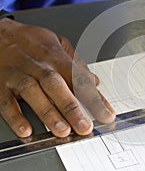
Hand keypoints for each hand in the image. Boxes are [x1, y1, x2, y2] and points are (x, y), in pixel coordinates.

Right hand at [0, 18, 114, 137]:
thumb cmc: (32, 41)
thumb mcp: (59, 44)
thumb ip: (77, 64)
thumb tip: (95, 82)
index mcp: (57, 57)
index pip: (80, 79)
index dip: (95, 98)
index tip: (107, 114)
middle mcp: (39, 66)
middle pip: (57, 86)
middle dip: (72, 108)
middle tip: (85, 127)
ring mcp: (19, 75)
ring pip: (34, 93)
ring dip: (49, 113)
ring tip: (63, 130)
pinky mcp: (1, 85)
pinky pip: (6, 101)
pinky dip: (16, 116)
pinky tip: (26, 130)